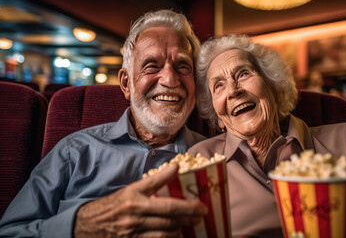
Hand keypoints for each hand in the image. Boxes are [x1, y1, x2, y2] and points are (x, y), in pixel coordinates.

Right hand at [74, 164, 207, 237]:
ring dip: (183, 226)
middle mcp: (133, 211)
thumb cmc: (111, 207)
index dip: (169, 176)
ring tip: (195, 223)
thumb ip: (150, 184)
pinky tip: (179, 234)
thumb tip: (173, 171)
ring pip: (166, 229)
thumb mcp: (128, 191)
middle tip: (203, 210)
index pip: (155, 183)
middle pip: (168, 211)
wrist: (85, 227)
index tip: (185, 173)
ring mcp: (133, 230)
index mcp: (132, 195)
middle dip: (190, 211)